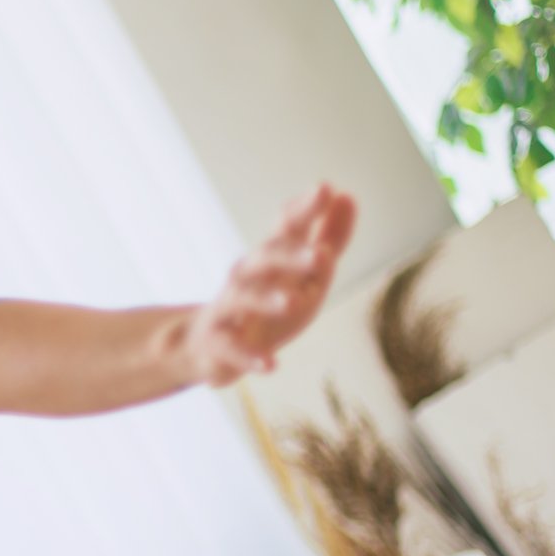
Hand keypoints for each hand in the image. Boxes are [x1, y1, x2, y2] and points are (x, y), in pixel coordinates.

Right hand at [182, 182, 356, 387]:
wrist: (206, 345)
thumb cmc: (265, 304)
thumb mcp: (303, 273)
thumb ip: (328, 237)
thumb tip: (348, 196)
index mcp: (270, 258)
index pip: (286, 228)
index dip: (303, 210)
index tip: (324, 190)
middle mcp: (246, 277)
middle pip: (264, 259)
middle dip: (291, 256)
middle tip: (322, 256)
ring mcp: (228, 309)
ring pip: (242, 298)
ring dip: (267, 300)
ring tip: (293, 303)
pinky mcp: (217, 344)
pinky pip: (230, 350)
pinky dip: (248, 357)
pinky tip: (270, 365)